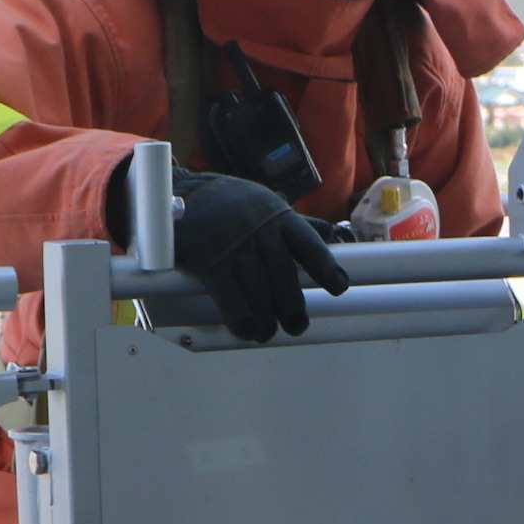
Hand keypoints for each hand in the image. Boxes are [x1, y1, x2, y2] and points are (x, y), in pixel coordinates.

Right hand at [156, 167, 351, 341]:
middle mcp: (260, 230)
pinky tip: (248, 330)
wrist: (185, 191)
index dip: (325, 267)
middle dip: (291, 305)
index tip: (338, 287)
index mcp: (279, 217)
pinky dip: (242, 318)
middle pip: (283, 274)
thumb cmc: (232, 202)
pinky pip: (230, 296)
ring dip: (266, 317)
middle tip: (296, 325)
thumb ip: (298, 224)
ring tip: (268, 331)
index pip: (308, 244)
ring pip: (259, 290)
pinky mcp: (210, 261)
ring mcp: (235, 246)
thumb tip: (330, 234)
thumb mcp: (268, 204)